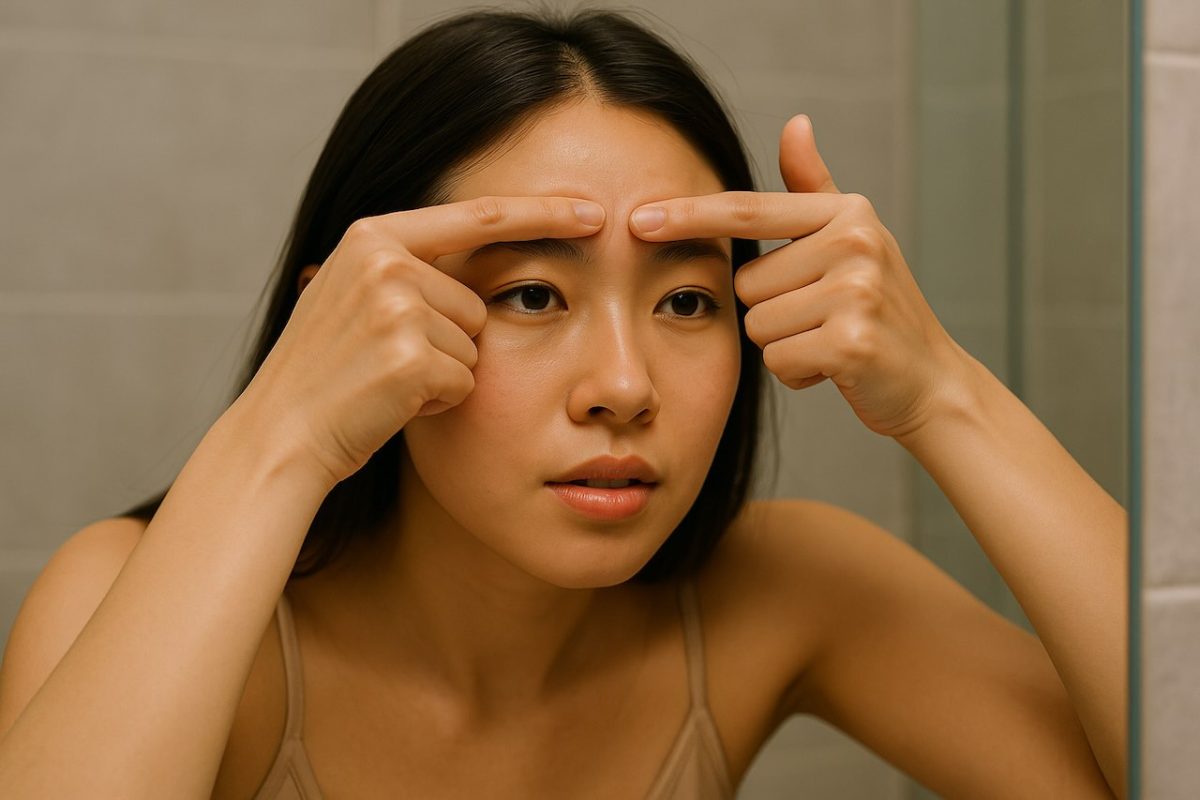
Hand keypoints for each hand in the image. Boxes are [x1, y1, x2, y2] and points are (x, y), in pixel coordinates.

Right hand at [239, 196, 605, 485]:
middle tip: (389, 362)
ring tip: (387, 381)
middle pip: (476, 301)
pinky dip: (439, 400)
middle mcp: (385, 261)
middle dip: (450, 339)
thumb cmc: (326, 374)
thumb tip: (474, 265)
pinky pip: (465, 381)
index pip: (478, 216)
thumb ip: (405, 270)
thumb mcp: (352, 297)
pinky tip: (393, 402)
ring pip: (474, 344)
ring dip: (444, 371)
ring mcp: (397, 306)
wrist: (282, 433)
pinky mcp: (411, 355)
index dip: (542, 213)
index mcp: (372, 237)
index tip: (593, 211)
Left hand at [627, 114, 967, 438]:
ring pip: (757, 325)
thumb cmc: (878, 311)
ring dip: (784, 345)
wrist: (930, 382)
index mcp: (846, 213)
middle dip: (771, 311)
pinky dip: (798, 374)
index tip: (636, 220)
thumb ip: (813, 188)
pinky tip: (833, 368)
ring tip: (829, 342)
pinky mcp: (851, 342)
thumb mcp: (851, 240)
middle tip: (821, 319)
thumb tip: (794, 123)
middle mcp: (854, 242)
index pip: (746, 210)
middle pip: (746, 283)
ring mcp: (856, 292)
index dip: (688, 216)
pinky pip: (777, 360)